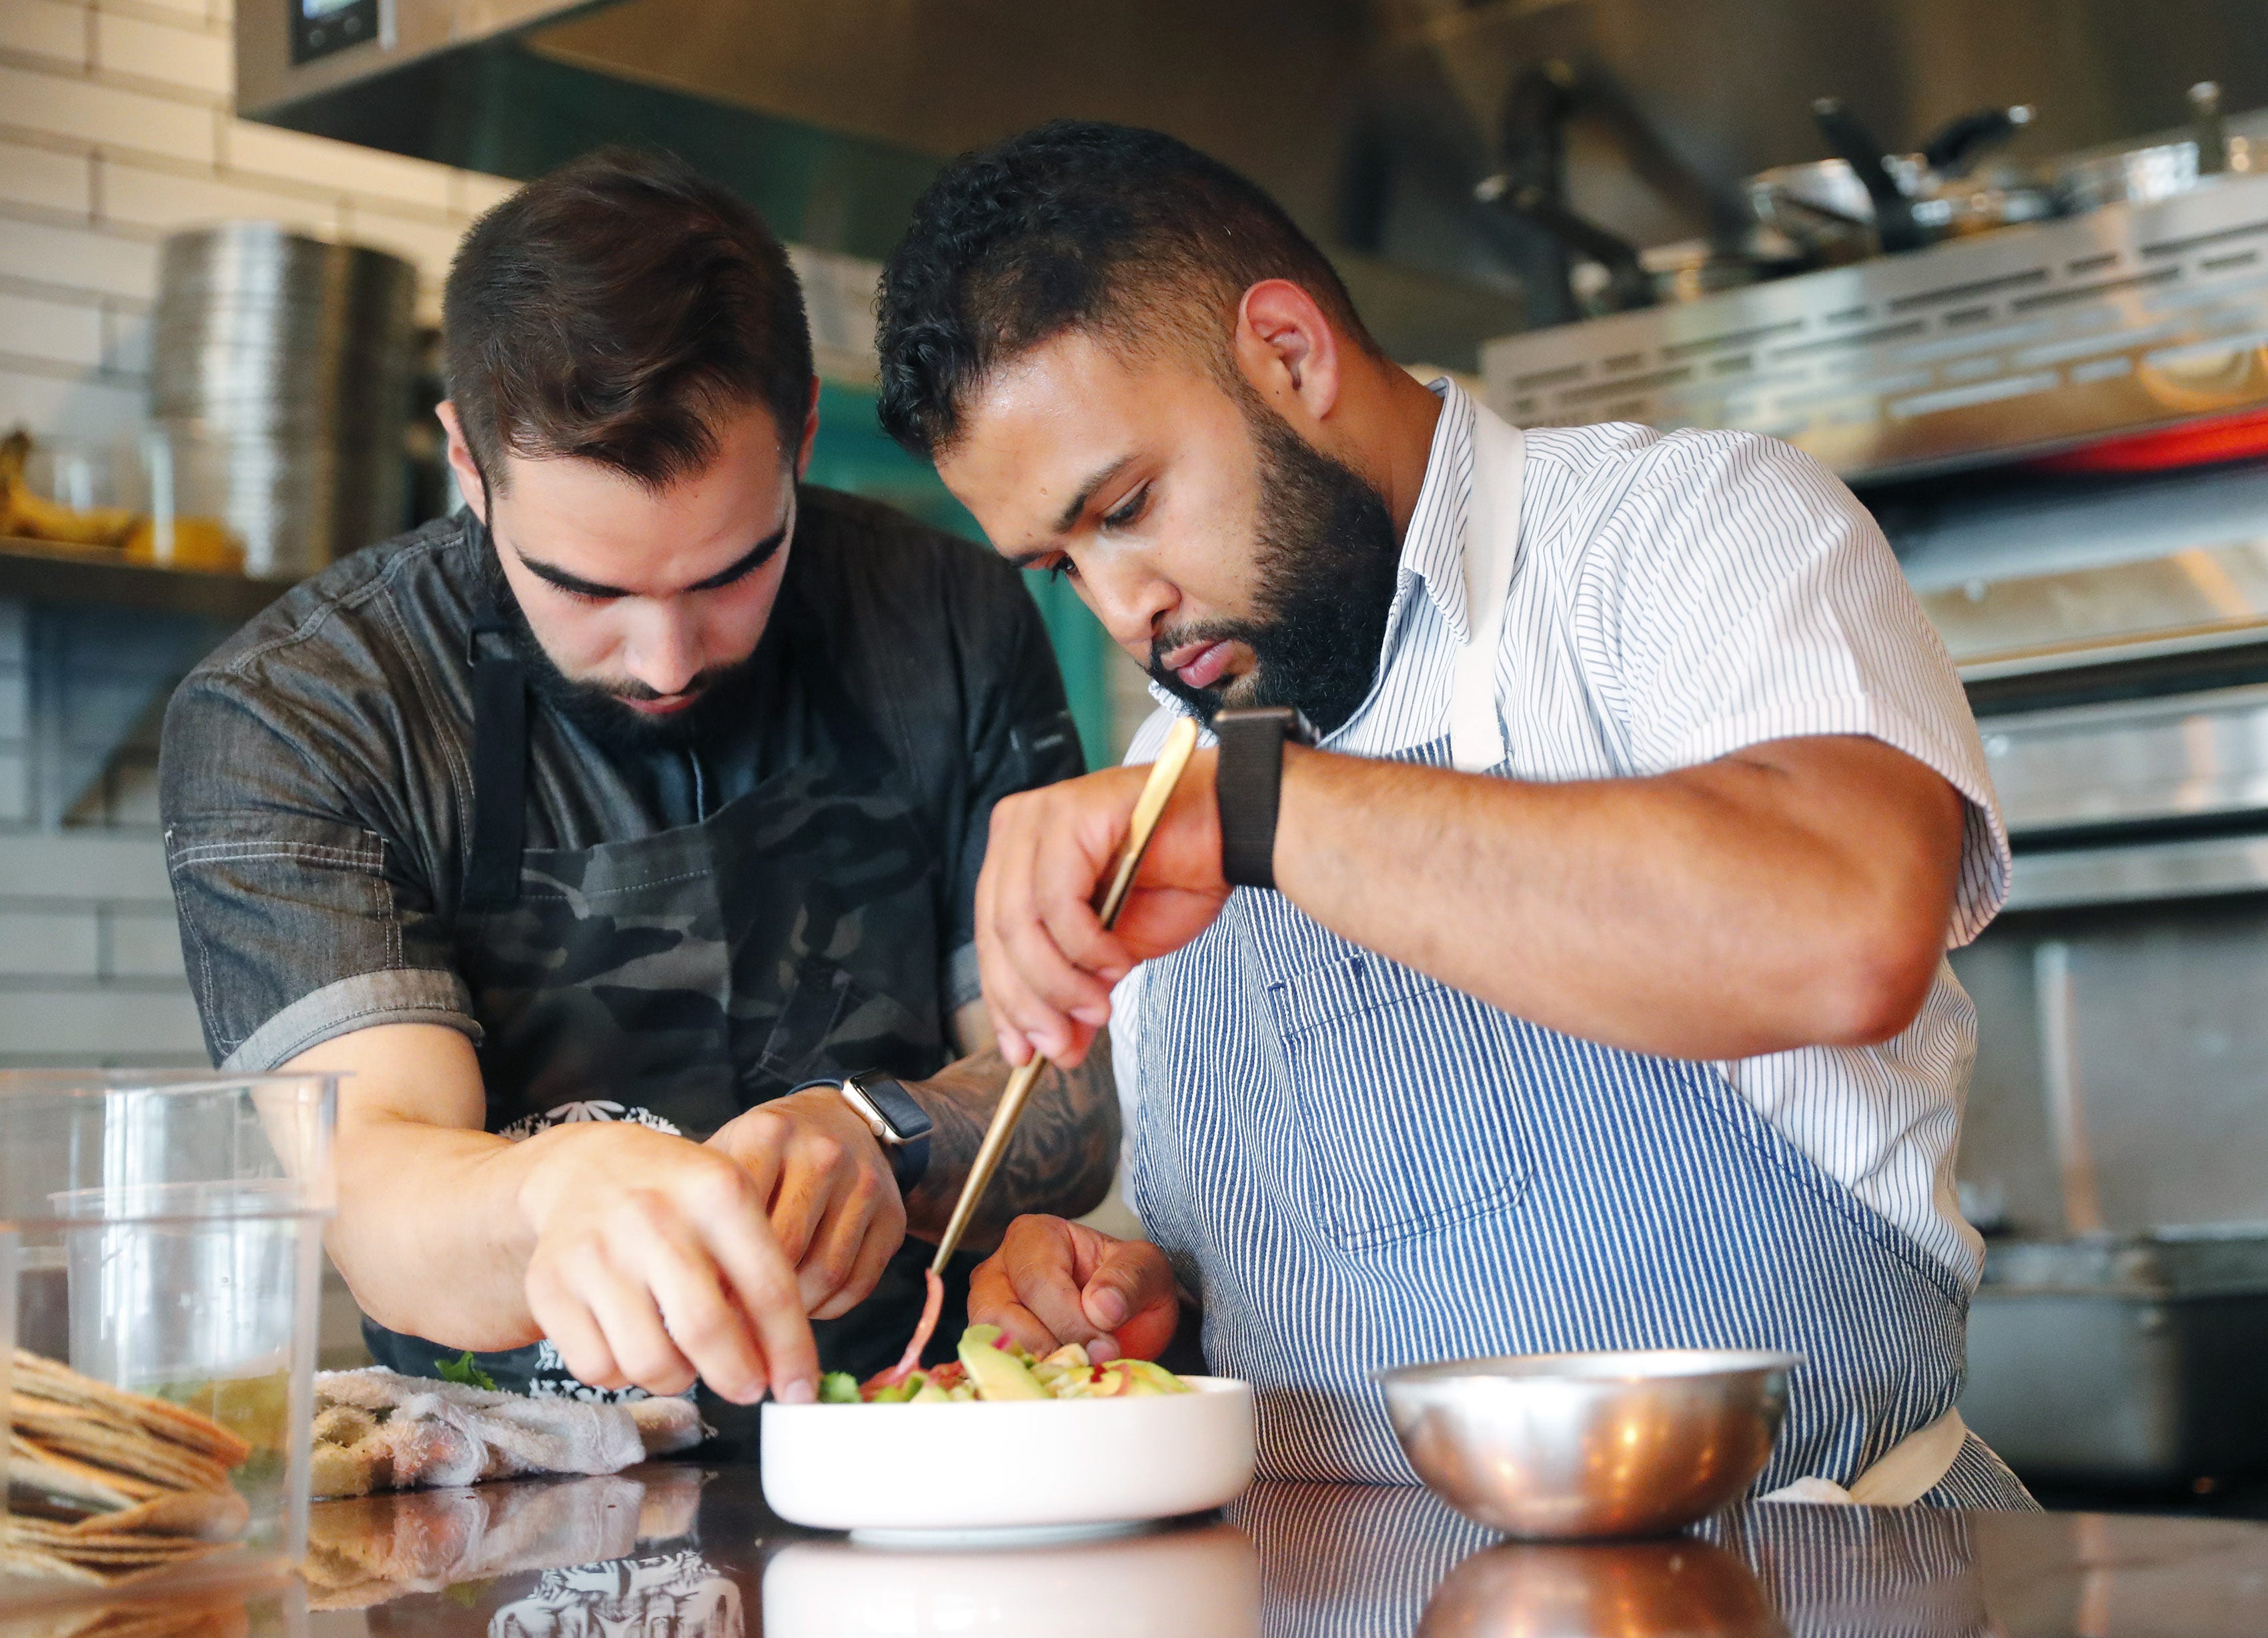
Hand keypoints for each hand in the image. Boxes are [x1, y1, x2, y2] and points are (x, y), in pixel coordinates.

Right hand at [517, 1121, 816, 1404]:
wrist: (584, 1171)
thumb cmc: (678, 1200)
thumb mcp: (732, 1208)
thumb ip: (763, 1277)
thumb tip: (787, 1369)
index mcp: (716, 1192)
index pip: (769, 1288)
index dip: (790, 1351)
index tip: (800, 1390)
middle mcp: (653, 1217)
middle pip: (705, 1330)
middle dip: (738, 1377)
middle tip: (747, 1389)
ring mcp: (595, 1251)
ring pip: (649, 1363)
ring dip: (679, 1379)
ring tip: (686, 1357)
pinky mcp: (548, 1285)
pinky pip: (598, 1369)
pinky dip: (624, 1376)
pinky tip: (636, 1344)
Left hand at [705, 1087, 905, 1320]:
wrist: (843, 1121)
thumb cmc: (768, 1151)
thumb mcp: (726, 1154)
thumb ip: (700, 1210)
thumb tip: (677, 1294)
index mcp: (768, 1134)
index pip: (740, 1218)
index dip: (719, 1274)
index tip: (700, 1308)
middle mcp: (822, 1153)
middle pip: (786, 1251)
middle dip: (755, 1302)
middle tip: (731, 1331)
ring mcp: (864, 1183)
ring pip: (826, 1273)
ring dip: (794, 1312)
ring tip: (767, 1322)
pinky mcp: (893, 1215)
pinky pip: (859, 1283)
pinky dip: (829, 1308)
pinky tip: (806, 1305)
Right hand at [968, 1215, 1179, 1362]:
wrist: (1130, 1319)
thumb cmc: (1129, 1286)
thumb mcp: (1148, 1271)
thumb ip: (1129, 1280)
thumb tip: (1100, 1306)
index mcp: (1035, 1237)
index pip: (1038, 1280)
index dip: (1070, 1320)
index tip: (1106, 1346)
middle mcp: (999, 1270)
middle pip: (999, 1312)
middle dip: (1049, 1345)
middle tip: (1090, 1364)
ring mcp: (985, 1310)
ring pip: (987, 1343)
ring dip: (1032, 1366)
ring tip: (1073, 1374)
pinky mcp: (989, 1349)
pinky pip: (991, 1370)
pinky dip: (1022, 1383)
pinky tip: (1055, 1388)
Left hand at [975, 750, 1230, 1065]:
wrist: (1233, 832)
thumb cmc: (1176, 878)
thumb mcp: (1114, 952)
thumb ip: (1076, 990)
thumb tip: (1054, 1048)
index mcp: (1014, 858)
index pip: (990, 940)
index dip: (1004, 1004)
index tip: (1024, 1055)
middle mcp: (1016, 830)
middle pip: (997, 934)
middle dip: (1028, 1003)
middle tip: (1060, 1047)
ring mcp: (1040, 817)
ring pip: (1020, 922)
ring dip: (1058, 982)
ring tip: (1097, 1009)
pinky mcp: (1071, 816)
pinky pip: (1059, 901)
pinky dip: (1086, 947)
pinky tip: (1117, 965)